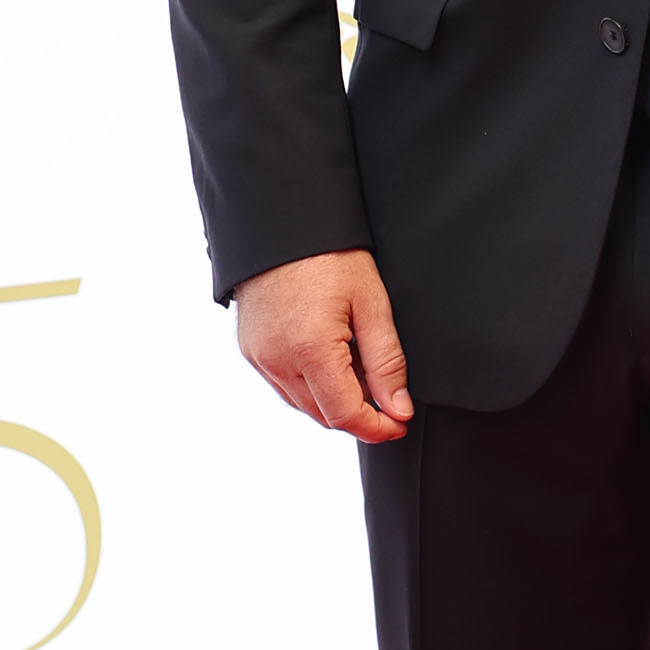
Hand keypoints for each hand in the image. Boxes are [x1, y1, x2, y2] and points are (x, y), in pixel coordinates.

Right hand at [235, 249, 413, 443]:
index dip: (377, 428)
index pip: (344, 415)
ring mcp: (258, 357)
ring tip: (361, 371)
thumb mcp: (371, 304)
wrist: (281, 222)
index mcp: (309, 350)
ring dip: (334, 401)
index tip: (399, 423)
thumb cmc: (330, 254)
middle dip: (358, 415)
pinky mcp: (250, 349)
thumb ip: (387, 363)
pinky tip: (332, 361)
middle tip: (388, 396)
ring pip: (303, 404)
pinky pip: (284, 385)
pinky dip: (311, 386)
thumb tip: (398, 409)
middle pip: (323, 416)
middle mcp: (276, 360)